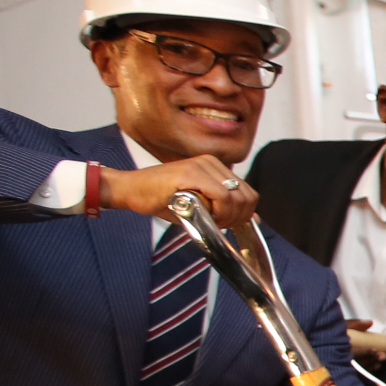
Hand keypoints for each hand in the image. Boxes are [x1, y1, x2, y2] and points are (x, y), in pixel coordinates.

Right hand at [104, 156, 258, 231]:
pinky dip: (218, 211)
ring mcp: (201, 165)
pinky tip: (203, 215)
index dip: (242, 215)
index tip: (225, 223)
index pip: (248, 193)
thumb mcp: (200, 205)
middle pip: (247, 197)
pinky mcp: (190, 172)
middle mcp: (211, 162)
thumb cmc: (161, 199)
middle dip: (236, 218)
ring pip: (236, 197)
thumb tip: (255, 219)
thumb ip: (225, 208)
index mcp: (216, 166)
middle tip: (217, 224)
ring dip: (226, 216)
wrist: (131, 190)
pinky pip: (221, 195)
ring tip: (207, 220)